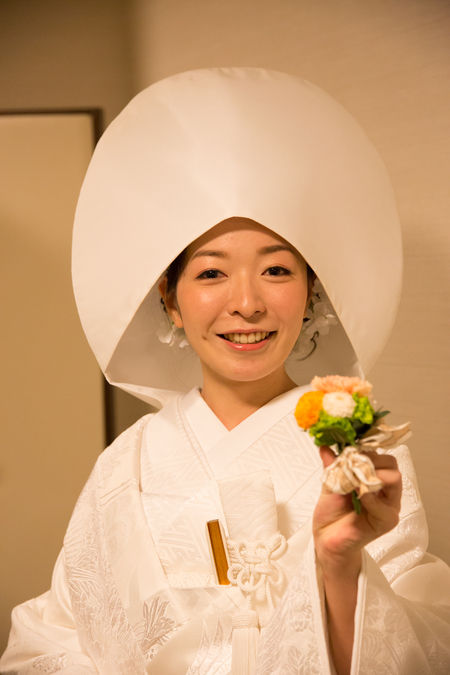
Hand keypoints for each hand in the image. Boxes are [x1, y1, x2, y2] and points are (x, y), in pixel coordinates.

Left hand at [313, 446, 401, 569]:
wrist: (326, 537)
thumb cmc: (332, 510)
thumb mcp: (330, 481)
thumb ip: (332, 464)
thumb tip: (325, 446)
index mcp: (374, 476)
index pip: (380, 456)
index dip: (366, 451)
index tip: (350, 451)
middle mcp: (385, 489)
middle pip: (391, 464)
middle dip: (372, 460)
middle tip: (353, 465)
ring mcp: (389, 505)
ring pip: (393, 479)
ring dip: (372, 475)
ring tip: (354, 480)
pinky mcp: (386, 521)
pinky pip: (385, 506)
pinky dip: (370, 497)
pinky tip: (359, 496)